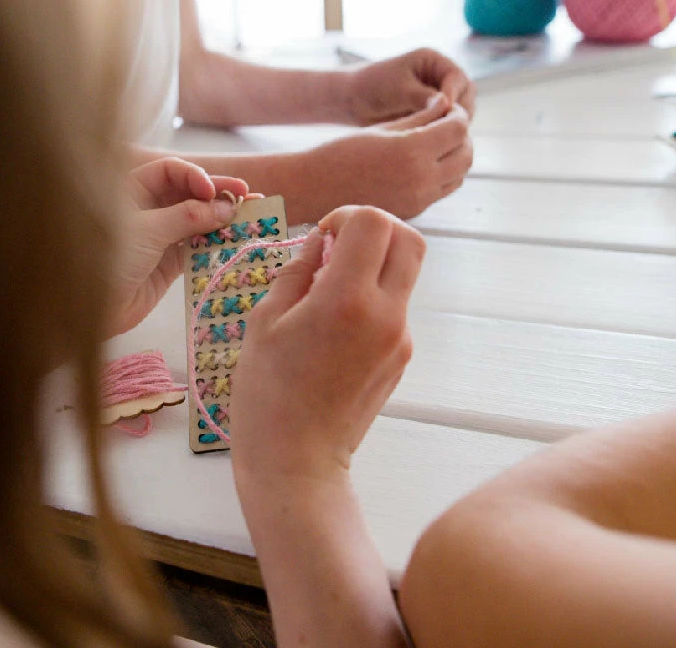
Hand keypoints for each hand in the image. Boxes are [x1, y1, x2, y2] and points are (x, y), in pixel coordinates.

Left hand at [108, 157, 249, 335]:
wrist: (84, 308)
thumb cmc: (104, 259)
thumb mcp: (147, 231)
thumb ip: (188, 217)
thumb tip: (226, 208)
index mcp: (131, 190)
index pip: (170, 171)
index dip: (195, 176)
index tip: (212, 192)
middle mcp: (147, 209)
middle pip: (189, 193)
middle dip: (217, 194)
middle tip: (247, 194)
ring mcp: (159, 235)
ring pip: (197, 220)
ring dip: (222, 218)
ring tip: (251, 214)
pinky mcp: (168, 262)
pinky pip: (198, 246)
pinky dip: (216, 243)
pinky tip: (236, 239)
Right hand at [232, 206, 424, 484]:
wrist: (298, 460)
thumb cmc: (268, 392)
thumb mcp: (266, 321)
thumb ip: (298, 269)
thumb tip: (322, 240)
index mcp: (347, 300)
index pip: (375, 223)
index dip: (348, 215)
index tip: (324, 235)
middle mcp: (386, 314)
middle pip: (410, 239)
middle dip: (376, 229)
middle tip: (340, 246)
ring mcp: (400, 337)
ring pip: (406, 272)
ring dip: (375, 262)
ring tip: (331, 289)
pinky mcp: (403, 355)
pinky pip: (396, 305)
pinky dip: (373, 295)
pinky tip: (336, 325)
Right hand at [293, 95, 472, 221]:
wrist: (316, 189)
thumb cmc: (342, 152)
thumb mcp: (383, 128)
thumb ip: (421, 117)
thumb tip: (447, 104)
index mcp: (413, 151)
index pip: (458, 129)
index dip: (458, 115)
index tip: (449, 109)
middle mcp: (421, 179)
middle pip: (466, 155)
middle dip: (462, 137)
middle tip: (447, 126)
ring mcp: (419, 200)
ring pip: (459, 176)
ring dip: (455, 158)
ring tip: (437, 146)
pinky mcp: (413, 212)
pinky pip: (441, 191)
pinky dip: (442, 176)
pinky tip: (423, 165)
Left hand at [345, 48, 476, 125]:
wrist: (351, 101)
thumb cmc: (370, 87)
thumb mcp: (398, 89)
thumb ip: (422, 96)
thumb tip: (448, 106)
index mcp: (432, 61)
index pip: (457, 78)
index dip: (454, 95)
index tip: (445, 111)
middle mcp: (438, 77)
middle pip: (465, 95)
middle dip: (459, 112)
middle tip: (448, 129)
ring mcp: (437, 96)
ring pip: (459, 113)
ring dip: (453, 125)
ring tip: (438, 138)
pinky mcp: (431, 114)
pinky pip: (446, 124)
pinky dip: (444, 133)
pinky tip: (434, 144)